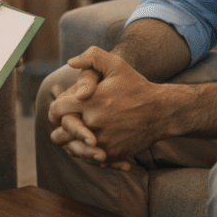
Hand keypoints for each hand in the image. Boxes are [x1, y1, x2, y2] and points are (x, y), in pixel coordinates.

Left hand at [50, 46, 171, 166]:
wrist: (162, 112)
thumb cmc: (137, 87)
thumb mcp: (117, 65)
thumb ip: (92, 57)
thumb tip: (71, 62)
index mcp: (89, 102)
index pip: (56, 111)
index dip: (55, 111)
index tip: (59, 111)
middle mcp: (92, 124)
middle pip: (59, 135)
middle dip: (60, 129)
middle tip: (64, 125)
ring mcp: (102, 142)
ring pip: (73, 150)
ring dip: (72, 143)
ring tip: (77, 135)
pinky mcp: (112, 154)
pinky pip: (90, 159)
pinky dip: (88, 153)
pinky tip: (93, 144)